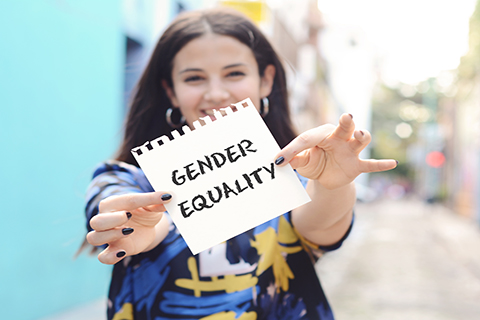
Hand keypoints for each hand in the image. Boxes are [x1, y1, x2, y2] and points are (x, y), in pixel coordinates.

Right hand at [86, 192, 171, 263]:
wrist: (146, 229)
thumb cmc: (145, 213)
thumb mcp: (153, 207)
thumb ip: (157, 203)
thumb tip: (168, 196)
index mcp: (115, 203)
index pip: (126, 200)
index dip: (144, 199)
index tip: (162, 197)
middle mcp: (106, 219)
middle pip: (97, 221)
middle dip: (111, 219)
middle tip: (128, 216)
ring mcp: (107, 236)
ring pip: (94, 238)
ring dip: (109, 236)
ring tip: (129, 231)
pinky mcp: (114, 250)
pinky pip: (103, 257)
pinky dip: (110, 257)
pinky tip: (122, 252)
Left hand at [275, 113, 396, 189]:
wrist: (326, 177)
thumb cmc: (314, 162)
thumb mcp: (301, 162)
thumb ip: (294, 159)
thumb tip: (279, 161)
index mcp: (322, 134)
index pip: (307, 138)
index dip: (292, 149)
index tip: (279, 160)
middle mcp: (339, 138)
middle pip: (345, 126)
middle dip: (346, 121)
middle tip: (345, 117)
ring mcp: (350, 151)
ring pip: (360, 140)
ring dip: (362, 136)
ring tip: (360, 135)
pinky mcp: (357, 165)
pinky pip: (371, 164)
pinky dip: (381, 164)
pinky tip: (392, 163)